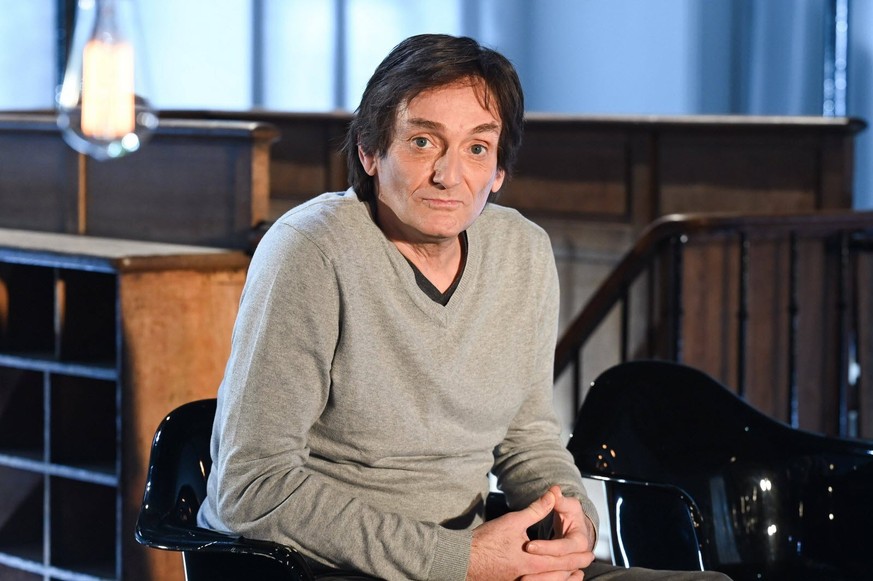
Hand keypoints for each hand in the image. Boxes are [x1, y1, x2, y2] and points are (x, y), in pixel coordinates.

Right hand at [466, 487, 593, 580]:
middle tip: (587, 561)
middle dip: (574, 568)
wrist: (463, 559)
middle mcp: (529, 576)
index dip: (578, 556)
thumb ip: (536, 509)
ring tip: (574, 573)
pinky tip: (549, 577)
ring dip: (563, 577)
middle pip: (558, 574)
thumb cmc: (486, 541)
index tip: (590, 552)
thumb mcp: (513, 521)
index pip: (563, 560)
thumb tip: (553, 493)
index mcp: (533, 562)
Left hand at [524, 485, 595, 578]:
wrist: (580, 530)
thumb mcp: (568, 506)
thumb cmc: (573, 515)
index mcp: (580, 541)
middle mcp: (578, 557)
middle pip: (559, 568)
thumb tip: (554, 490)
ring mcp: (571, 566)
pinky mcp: (563, 572)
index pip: (562, 548)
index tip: (527, 545)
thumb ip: (560, 500)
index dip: (546, 547)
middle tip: (521, 574)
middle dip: (541, 572)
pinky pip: (553, 580)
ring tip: (521, 580)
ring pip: (557, 578)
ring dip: (540, 580)